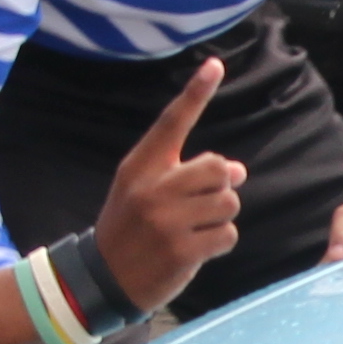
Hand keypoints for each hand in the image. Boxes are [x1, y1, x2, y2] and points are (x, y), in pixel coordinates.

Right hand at [94, 55, 246, 308]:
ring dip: (221, 217)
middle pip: (218, 168)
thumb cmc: (132, 228)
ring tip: (195, 229)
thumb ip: (186, 175)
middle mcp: (152, 187)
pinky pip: (227, 234)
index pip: (172, 122)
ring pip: (228, 203)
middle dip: (221, 187)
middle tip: (201, 205)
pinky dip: (220, 242)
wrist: (103, 278)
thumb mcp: (144, 191)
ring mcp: (166, 219)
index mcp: (141, 166)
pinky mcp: (182, 249)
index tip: (215, 65)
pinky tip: (197, 249)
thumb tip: (239, 170)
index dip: (195, 92)